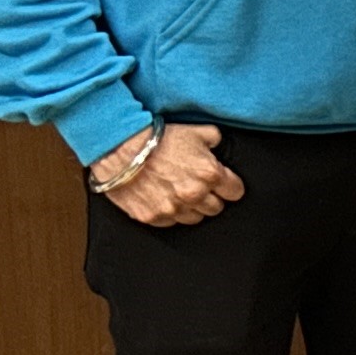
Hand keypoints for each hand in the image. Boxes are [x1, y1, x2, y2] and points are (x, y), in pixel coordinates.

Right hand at [92, 122, 239, 227]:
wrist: (119, 148)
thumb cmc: (156, 139)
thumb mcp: (195, 132)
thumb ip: (214, 141)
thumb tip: (218, 146)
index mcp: (210, 174)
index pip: (235, 192)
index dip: (230, 187)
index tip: (223, 184)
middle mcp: (194, 194)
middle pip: (216, 208)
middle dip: (210, 198)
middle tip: (198, 187)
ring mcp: (173, 208)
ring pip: (195, 218)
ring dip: (191, 208)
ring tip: (179, 192)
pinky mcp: (153, 217)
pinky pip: (171, 222)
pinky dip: (169, 213)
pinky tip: (163, 198)